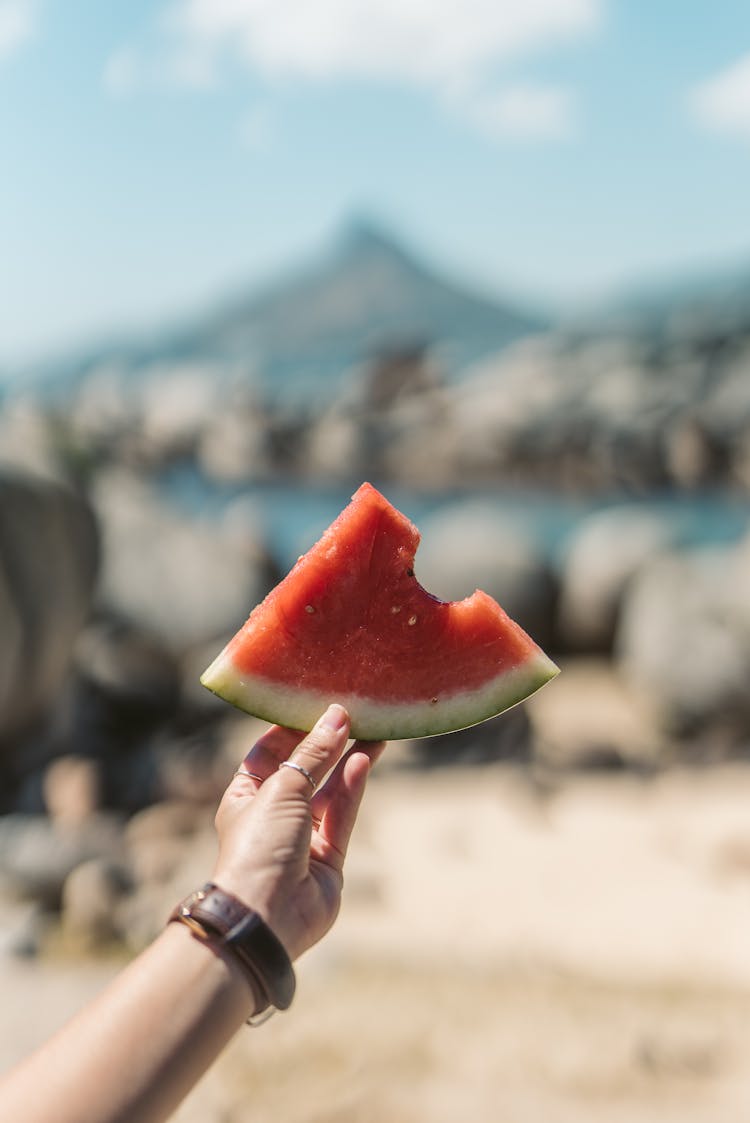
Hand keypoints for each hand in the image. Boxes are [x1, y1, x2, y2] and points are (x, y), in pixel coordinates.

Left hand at [212, 704, 384, 959]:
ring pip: (330, 790)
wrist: (266, 915)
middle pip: (305, 769)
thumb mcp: (282, 787)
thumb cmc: (258, 845)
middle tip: (356, 712)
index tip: (317, 701)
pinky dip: (353, 787)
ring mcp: (302, 837)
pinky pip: (343, 814)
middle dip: (329, 742)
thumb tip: (337, 716)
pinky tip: (366, 759)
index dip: (293, 727)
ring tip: (375, 730)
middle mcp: (273, 814)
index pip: (269, 752)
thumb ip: (313, 753)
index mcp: (245, 795)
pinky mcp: (328, 857)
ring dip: (349, 761)